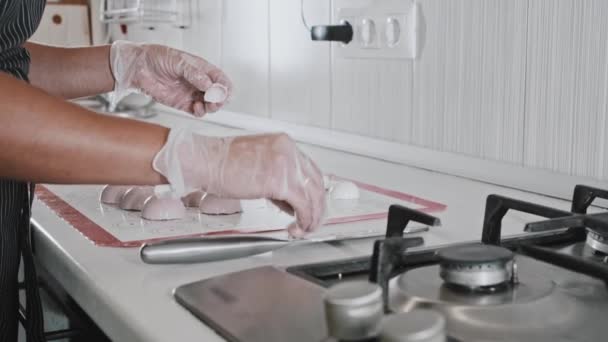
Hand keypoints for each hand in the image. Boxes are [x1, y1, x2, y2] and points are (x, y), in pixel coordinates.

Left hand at [109, 40, 231, 116]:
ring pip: (211, 105)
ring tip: (206, 105)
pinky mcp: (183, 104)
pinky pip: (198, 112)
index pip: (222, 80)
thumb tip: (210, 86)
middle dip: (220, 100)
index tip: (220, 91)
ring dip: (212, 107)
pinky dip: (200, 112)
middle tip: (213, 101)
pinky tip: (195, 107)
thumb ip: (195, 74)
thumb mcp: (179, 61)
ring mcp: (192, 94)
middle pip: (220, 95)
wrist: (138, 68)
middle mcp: (200, 82)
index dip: (225, 88)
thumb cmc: (157, 58)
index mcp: (202, 69)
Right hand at [153, 129, 325, 235]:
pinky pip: (303, 205)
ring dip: (312, 217)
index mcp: (284, 143)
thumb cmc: (221, 163)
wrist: (205, 160)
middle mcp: (289, 150)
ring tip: (305, 229)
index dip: (313, 191)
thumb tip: (290, 200)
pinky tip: (297, 228)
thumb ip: (277, 178)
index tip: (312, 205)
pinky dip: (304, 220)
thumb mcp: (257, 163)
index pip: (310, 169)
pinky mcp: (280, 182)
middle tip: (311, 222)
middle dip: (317, 206)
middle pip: (316, 182)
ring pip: (313, 195)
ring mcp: (287, 164)